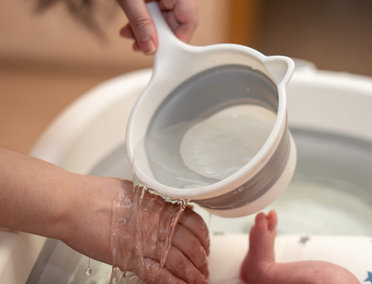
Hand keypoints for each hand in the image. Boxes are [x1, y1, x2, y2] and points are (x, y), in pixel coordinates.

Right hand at [63, 177, 208, 282]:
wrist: (73, 204)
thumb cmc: (96, 194)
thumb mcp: (134, 190)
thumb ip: (153, 201)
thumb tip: (165, 206)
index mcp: (159, 206)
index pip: (193, 222)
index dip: (203, 236)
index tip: (205, 243)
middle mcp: (157, 224)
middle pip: (191, 244)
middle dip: (201, 258)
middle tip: (204, 266)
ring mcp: (145, 242)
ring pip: (180, 261)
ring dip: (192, 273)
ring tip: (199, 280)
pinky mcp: (130, 258)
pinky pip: (158, 274)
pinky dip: (173, 283)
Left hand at [108, 0, 197, 54]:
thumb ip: (139, 22)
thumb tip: (149, 48)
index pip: (188, 22)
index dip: (176, 41)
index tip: (161, 52)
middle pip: (177, 22)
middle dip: (157, 36)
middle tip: (138, 43)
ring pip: (166, 18)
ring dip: (148, 29)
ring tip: (129, 32)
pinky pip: (158, 9)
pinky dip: (145, 18)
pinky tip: (131, 24)